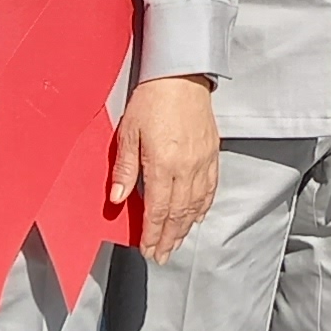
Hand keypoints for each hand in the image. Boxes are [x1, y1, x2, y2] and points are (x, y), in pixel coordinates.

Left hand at [111, 75, 220, 260]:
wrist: (181, 75)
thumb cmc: (151, 99)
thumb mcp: (128, 132)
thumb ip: (124, 168)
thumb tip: (118, 199)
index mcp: (163, 164)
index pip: (157, 210)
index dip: (152, 234)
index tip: (148, 250)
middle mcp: (186, 168)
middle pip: (178, 214)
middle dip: (169, 238)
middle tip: (162, 256)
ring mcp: (202, 162)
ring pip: (196, 205)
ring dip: (185, 228)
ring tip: (177, 243)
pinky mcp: (212, 154)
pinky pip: (210, 188)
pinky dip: (204, 207)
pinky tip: (198, 217)